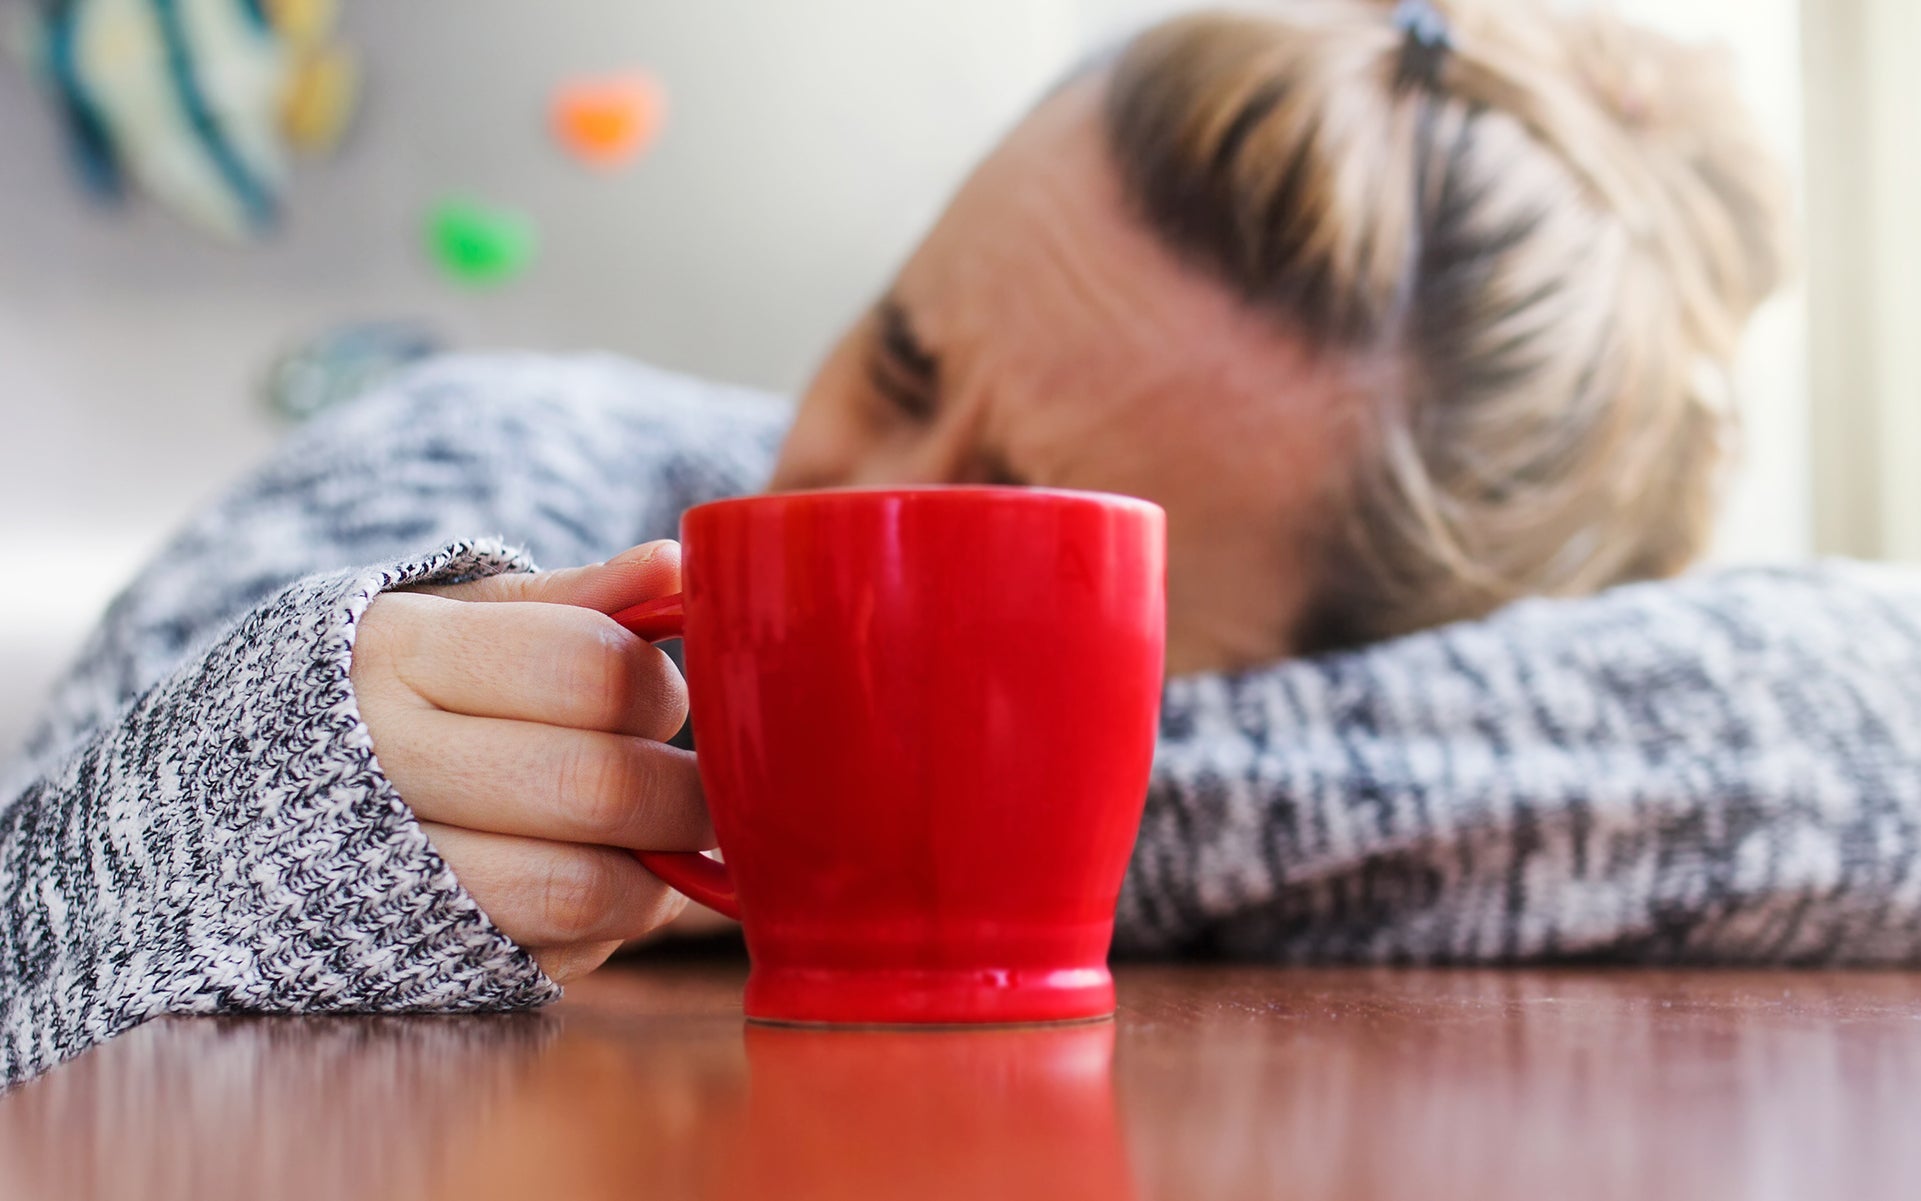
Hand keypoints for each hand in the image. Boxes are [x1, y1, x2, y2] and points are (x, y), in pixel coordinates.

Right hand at [352, 542, 706, 982]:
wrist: (250, 792)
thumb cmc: (399, 686)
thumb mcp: (462, 616)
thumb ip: (573, 600)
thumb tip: (674, 566)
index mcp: (397, 652)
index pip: (588, 669)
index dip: (659, 689)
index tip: (665, 699)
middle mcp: (380, 764)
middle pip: (594, 785)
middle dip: (683, 794)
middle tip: (705, 786)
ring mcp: (387, 873)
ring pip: (577, 886)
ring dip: (655, 872)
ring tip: (662, 839)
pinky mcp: (414, 956)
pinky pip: (553, 951)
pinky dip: (609, 922)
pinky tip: (606, 880)